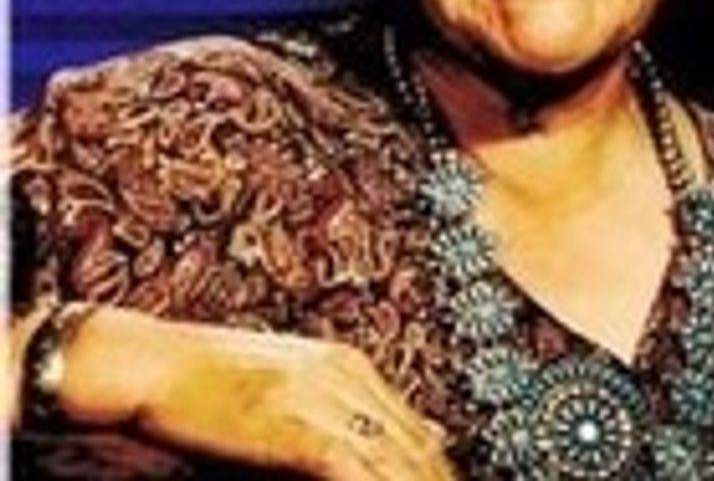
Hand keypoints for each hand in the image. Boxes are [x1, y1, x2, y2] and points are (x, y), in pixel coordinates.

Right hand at [59, 308, 455, 480]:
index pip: (417, 428)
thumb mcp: (290, 384)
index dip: (439, 470)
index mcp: (349, 364)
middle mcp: (346, 375)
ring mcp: (322, 398)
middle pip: (417, 446)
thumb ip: (341, 405)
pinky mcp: (295, 425)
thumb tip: (394, 441)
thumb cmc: (212, 379)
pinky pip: (354, 471)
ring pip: (396, 460)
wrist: (154, 363)